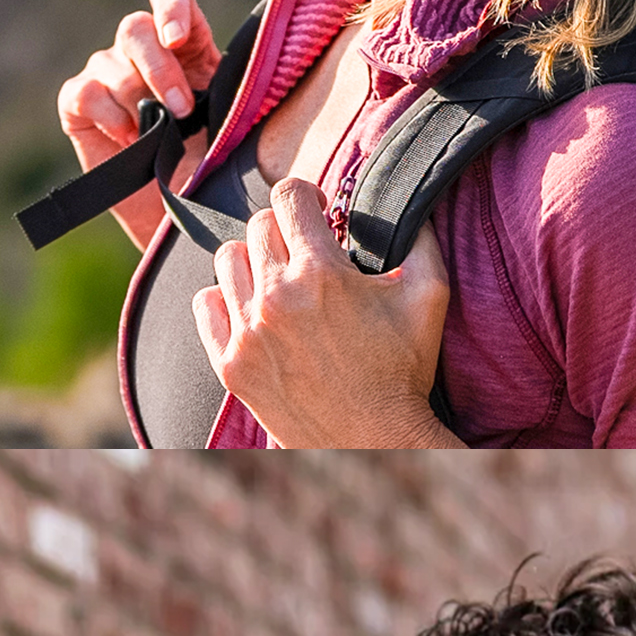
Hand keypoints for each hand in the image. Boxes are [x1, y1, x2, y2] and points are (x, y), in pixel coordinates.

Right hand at [56, 0, 224, 247]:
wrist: (185, 214)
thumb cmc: (219, 166)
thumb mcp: (238, 124)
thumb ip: (237, 90)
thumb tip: (267, 67)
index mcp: (189, 47)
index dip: (171, 6)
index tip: (178, 38)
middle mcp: (145, 54)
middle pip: (136, 27)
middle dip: (158, 67)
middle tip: (183, 110)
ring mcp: (110, 77)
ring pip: (110, 62)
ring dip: (138, 97)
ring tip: (161, 134)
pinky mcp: (80, 105)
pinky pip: (83, 92)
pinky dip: (106, 113)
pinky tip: (129, 139)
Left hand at [194, 180, 456, 447]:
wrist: (375, 439)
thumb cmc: (404, 370)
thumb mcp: (429, 297)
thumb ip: (420, 240)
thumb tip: (409, 203)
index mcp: (322, 274)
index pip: (289, 196)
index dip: (306, 195)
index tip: (318, 210)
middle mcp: (276, 297)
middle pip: (257, 225)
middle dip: (285, 230)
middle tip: (308, 252)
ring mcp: (247, 332)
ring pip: (227, 259)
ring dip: (255, 261)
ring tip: (281, 282)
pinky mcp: (230, 363)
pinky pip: (205, 304)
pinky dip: (226, 299)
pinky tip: (255, 310)